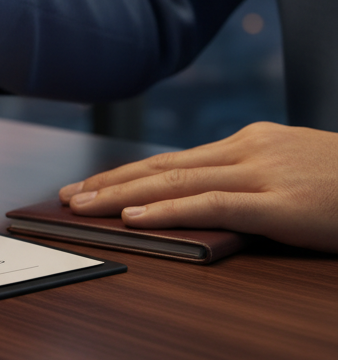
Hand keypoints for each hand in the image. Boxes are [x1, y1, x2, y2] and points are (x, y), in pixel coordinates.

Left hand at [58, 122, 337, 251]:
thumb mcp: (294, 173)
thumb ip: (250, 181)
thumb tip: (198, 202)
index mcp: (249, 141)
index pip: (173, 158)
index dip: (128, 172)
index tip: (90, 184)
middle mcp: (247, 149)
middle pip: (163, 166)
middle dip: (110, 182)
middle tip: (67, 197)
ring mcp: (262, 173)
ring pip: (175, 181)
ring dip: (122, 196)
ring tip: (83, 207)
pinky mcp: (279, 203)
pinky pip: (210, 204)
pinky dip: (167, 209)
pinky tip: (134, 218)